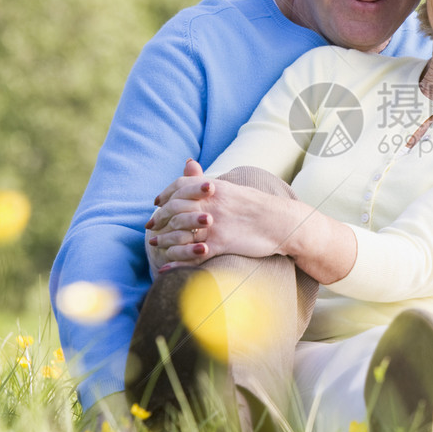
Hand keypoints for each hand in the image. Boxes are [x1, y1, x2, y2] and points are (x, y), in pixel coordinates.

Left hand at [147, 162, 297, 265]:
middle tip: (151, 226)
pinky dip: (177, 262)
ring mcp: (215, 224)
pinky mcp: (221, 243)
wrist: (281, 222)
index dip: (165, 194)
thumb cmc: (258, 207)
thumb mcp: (232, 189)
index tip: (157, 202)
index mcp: (214, 188)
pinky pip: (193, 254)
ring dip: (164, 240)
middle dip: (159, 218)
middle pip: (174, 209)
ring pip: (180, 232)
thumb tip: (189, 165)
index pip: (179, 186)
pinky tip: (166, 267)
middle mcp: (211, 204)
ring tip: (155, 244)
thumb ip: (208, 182)